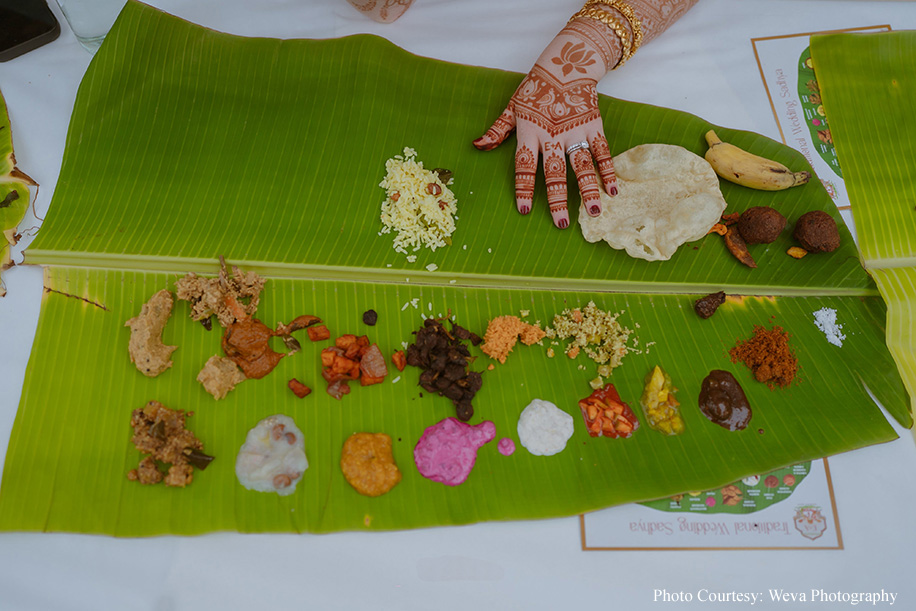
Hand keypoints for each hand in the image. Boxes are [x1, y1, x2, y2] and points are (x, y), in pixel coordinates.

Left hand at [474, 30, 618, 228]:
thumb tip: (477, 146)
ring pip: (582, 166)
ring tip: (594, 212)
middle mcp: (553, 136)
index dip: (523, 189)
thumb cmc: (535, 88)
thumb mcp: (512, 107)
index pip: (524, 166)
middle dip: (557, 200)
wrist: (566, 64)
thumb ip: (497, 130)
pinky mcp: (594, 126)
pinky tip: (612, 191)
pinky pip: (602, 152)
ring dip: (588, 190)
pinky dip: (607, 171)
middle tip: (561, 223)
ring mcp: (575, 132)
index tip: (524, 210)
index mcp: (530, 133)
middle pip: (555, 173)